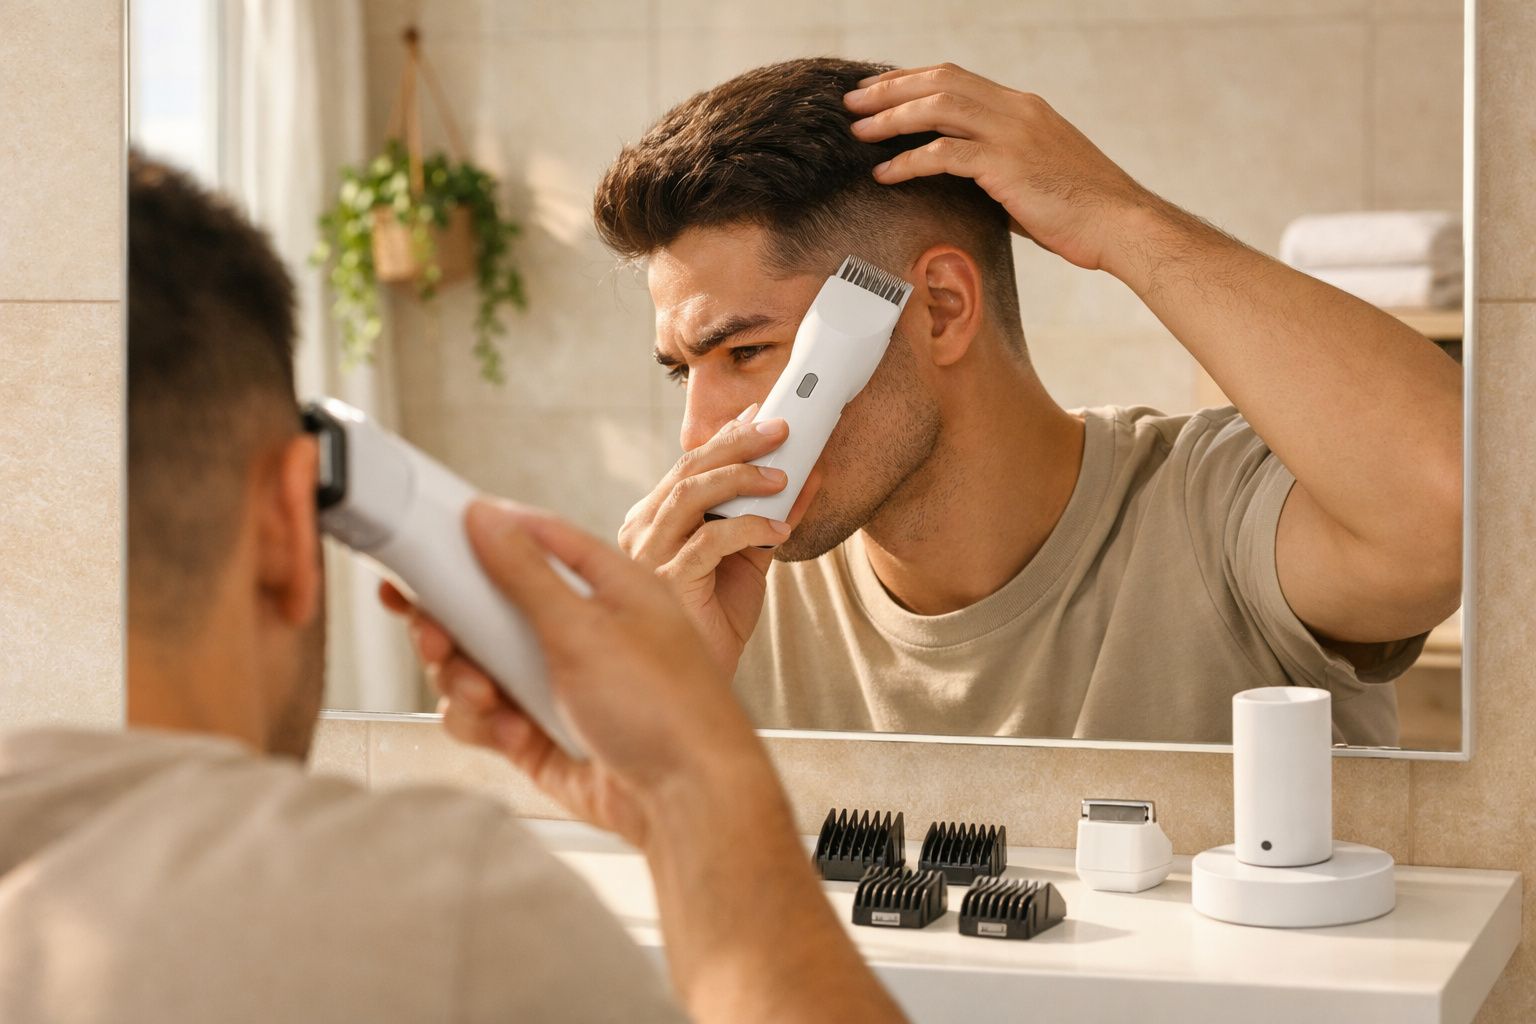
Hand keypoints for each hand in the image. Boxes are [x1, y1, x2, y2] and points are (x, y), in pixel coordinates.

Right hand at [381, 500, 775, 848]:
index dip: (483, 535)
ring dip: (465, 679)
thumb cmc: (663, 709)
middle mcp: (583, 632)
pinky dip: (485, 724)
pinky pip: (486, 717)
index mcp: (608, 589)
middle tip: (434, 635)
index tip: (430, 536)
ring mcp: (559, 684)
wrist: (688, 803)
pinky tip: (512, 733)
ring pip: (478, 664)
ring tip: (485, 696)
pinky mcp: (542, 733)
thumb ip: (525, 573)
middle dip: (453, 623)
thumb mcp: (585, 628)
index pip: (536, 542)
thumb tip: (486, 516)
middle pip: (492, 607)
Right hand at [618, 404, 819, 673]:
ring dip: (742, 477)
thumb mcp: (748, 556)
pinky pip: (708, 540)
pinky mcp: (665, 581)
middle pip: (689, 468)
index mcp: (654, 519)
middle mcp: (642, 530)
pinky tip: (778, 530)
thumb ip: (766, 515)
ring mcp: (648, 555)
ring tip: (783, 476)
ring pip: (691, 493)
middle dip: (739, 442)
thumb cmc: (719, 617)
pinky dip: (748, 528)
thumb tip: (805, 474)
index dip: (729, 436)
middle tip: (782, 428)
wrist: (706, 678)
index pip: (691, 465)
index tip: (764, 415)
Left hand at [844, 63, 1158, 274]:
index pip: (956, 78)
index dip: (912, 80)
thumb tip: (961, 182)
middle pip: (939, 82)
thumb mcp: (1037, 176)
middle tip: (852, 102)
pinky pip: (944, 154)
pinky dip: (908, 161)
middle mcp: (1016, 110)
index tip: (880, 91)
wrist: (1121, 223)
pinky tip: (884, 173)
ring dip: (891, 117)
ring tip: (858, 131)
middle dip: (890, 89)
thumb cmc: (1082, 210)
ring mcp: (1012, 133)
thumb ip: (998, 168)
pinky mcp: (1006, 164)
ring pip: (937, 107)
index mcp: (1023, 107)